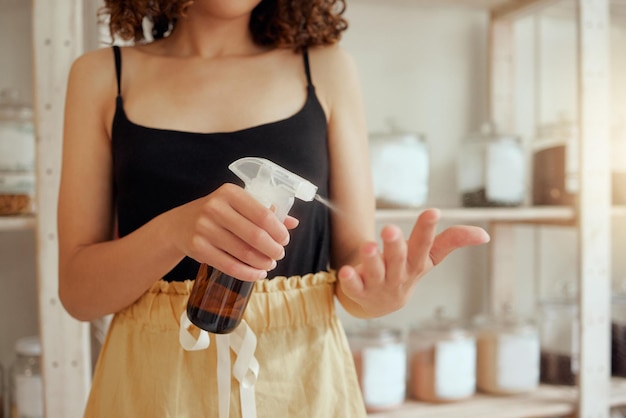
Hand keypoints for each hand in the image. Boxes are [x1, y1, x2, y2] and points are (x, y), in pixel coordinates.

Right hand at [164, 183, 298, 281]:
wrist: (179, 225)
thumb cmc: (216, 214)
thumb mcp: (237, 205)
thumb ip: (264, 212)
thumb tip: (293, 222)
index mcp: (230, 193)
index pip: (263, 214)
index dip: (279, 231)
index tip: (284, 239)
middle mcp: (215, 208)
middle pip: (255, 235)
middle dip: (273, 249)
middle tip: (279, 254)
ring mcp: (204, 228)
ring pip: (244, 253)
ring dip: (262, 263)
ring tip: (269, 264)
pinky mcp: (198, 248)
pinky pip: (230, 266)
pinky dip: (248, 273)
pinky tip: (257, 274)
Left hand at [336, 208, 489, 317]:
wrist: (380, 304)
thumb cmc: (406, 270)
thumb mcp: (429, 258)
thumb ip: (452, 241)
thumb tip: (484, 234)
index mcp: (416, 263)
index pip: (425, 246)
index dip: (427, 230)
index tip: (432, 212)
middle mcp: (398, 275)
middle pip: (398, 260)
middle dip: (395, 246)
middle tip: (390, 229)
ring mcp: (378, 285)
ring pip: (375, 272)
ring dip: (371, 260)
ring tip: (367, 245)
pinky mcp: (359, 292)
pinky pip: (354, 288)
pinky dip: (350, 280)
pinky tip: (345, 270)